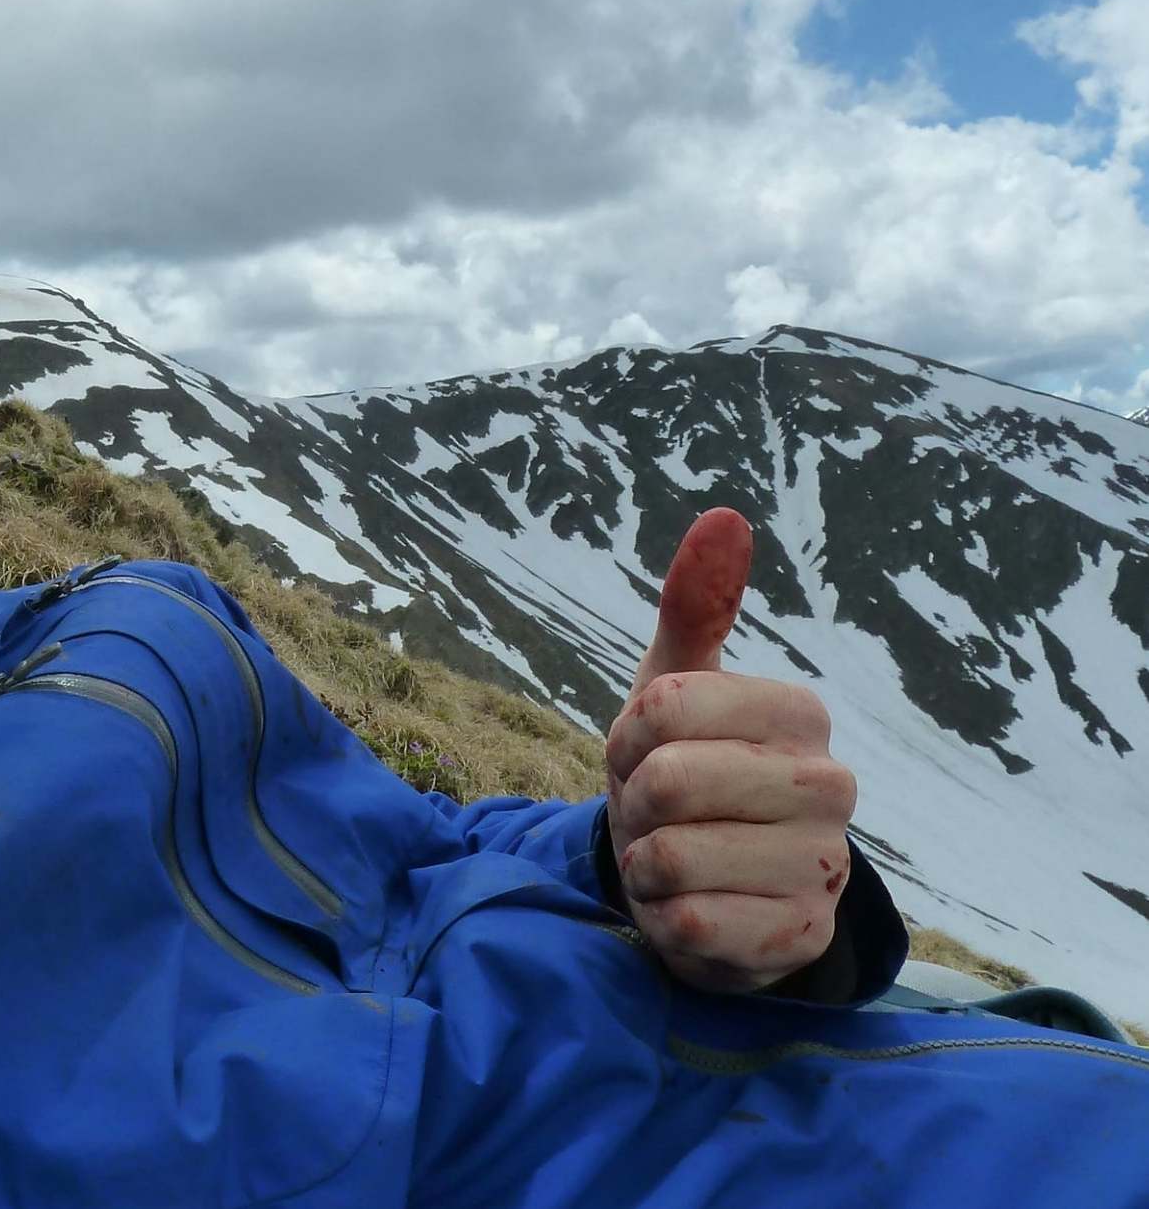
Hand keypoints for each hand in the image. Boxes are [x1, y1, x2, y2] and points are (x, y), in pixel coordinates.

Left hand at [606, 508, 857, 992]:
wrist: (710, 890)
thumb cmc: (685, 778)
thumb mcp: (675, 690)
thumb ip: (694, 608)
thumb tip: (723, 515)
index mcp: (801, 712)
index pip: (662, 707)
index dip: (625, 738)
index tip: (641, 755)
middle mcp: (831, 786)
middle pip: (667, 781)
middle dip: (632, 804)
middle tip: (654, 815)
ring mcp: (823, 868)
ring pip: (672, 857)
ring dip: (643, 866)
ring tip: (671, 863)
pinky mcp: (800, 940)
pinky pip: (690, 925)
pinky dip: (662, 920)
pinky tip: (688, 911)